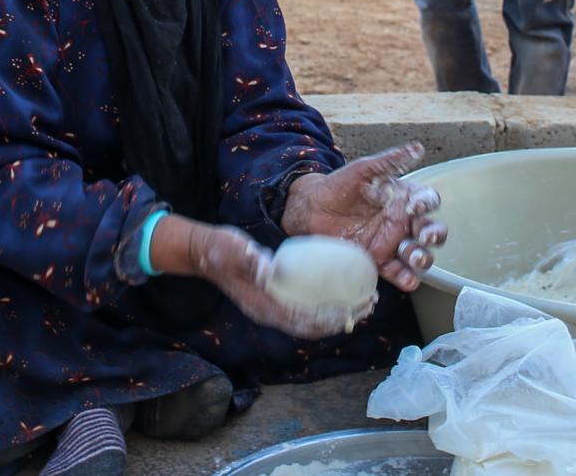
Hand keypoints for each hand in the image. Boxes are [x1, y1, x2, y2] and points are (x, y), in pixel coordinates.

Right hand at [150, 217, 359, 338]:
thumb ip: (250, 260)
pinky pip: (307, 311)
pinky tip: (342, 297)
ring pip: (312, 323)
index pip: (303, 320)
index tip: (354, 307)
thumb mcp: (234, 250)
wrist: (205, 252)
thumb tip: (268, 269)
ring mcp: (274, 309)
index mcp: (263, 306)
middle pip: (313, 327)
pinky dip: (327, 309)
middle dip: (343, 319)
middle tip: (370, 304)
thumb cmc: (221, 249)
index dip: (330, 318)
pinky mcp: (277, 300)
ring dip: (339, 316)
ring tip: (364, 304)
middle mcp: (271, 313)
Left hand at [279, 142, 446, 291]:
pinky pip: (398, 271)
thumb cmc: (339, 186)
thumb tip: (417, 148)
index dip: (427, 205)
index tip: (416, 207)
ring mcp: (392, 242)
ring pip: (419, 253)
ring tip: (416, 258)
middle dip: (434, 235)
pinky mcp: (379, 260)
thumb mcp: (364, 170)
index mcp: (403, 198)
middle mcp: (403, 221)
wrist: (311, 209)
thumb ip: (390, 161)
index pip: (427, 201)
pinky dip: (406, 277)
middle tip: (425, 236)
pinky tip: (406, 279)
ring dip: (423, 257)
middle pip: (432, 230)